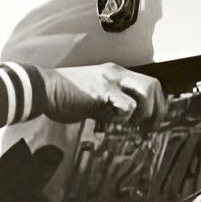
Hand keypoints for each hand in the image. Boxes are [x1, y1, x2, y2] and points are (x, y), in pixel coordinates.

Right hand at [36, 63, 164, 123]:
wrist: (42, 88)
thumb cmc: (63, 95)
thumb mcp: (92, 97)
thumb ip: (108, 105)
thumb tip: (122, 121)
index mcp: (114, 74)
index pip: (148, 84)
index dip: (155, 105)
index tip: (150, 123)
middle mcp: (116, 73)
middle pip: (154, 85)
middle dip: (157, 110)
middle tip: (148, 128)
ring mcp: (110, 81)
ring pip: (146, 92)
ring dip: (144, 112)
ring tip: (130, 124)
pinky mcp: (103, 92)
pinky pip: (128, 105)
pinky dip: (126, 117)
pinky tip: (113, 122)